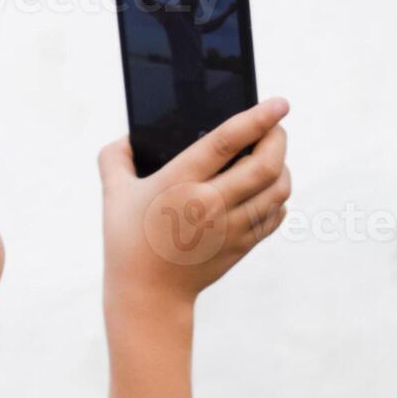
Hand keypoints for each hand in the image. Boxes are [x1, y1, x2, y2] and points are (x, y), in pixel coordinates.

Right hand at [98, 99, 290, 306]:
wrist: (148, 294)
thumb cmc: (128, 240)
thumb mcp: (113, 194)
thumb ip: (115, 157)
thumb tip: (130, 136)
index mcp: (179, 184)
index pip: (226, 142)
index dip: (258, 118)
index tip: (279, 103)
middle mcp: (210, 205)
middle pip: (267, 164)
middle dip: (278, 139)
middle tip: (275, 127)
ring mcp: (231, 228)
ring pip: (279, 189)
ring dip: (283, 166)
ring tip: (272, 157)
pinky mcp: (242, 245)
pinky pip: (276, 213)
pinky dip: (278, 196)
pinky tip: (266, 189)